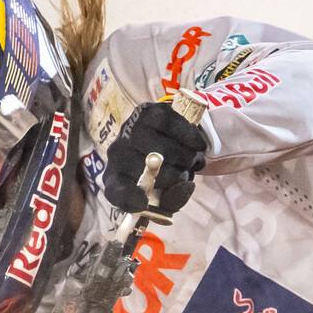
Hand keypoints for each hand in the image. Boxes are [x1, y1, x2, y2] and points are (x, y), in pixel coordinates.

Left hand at [101, 100, 208, 215]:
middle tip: (184, 175)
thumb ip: (175, 199)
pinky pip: (174, 125)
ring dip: (186, 158)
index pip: (116, 191)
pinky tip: (196, 144)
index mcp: (116, 180)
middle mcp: (117, 153)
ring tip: (188, 160)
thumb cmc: (164, 176)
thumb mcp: (167, 196)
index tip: (144, 201)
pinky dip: (191, 138)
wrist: (170, 141)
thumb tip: (186, 186)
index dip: (129, 197)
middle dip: (174, 177)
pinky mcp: (147, 111)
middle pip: (147, 168)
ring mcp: (130, 130)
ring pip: (164, 149)